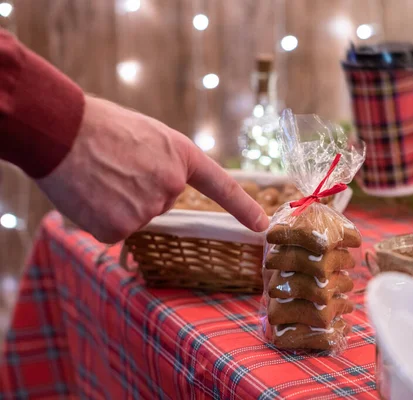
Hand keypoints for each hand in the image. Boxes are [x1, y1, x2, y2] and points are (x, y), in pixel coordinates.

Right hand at [36, 95, 268, 242]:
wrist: (61, 130)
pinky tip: (89, 195)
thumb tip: (155, 188)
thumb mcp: (147, 135)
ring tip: (98, 176)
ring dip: (117, 203)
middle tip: (114, 167)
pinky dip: (100, 217)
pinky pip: (115, 229)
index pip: (221, 187)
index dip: (243, 208)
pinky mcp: (121, 227)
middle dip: (140, 190)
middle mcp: (172, 185)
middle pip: (162, 202)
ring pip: (136, 215)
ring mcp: (148, 208)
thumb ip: (163, 163)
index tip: (262, 226)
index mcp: (181, 157)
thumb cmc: (99, 126)